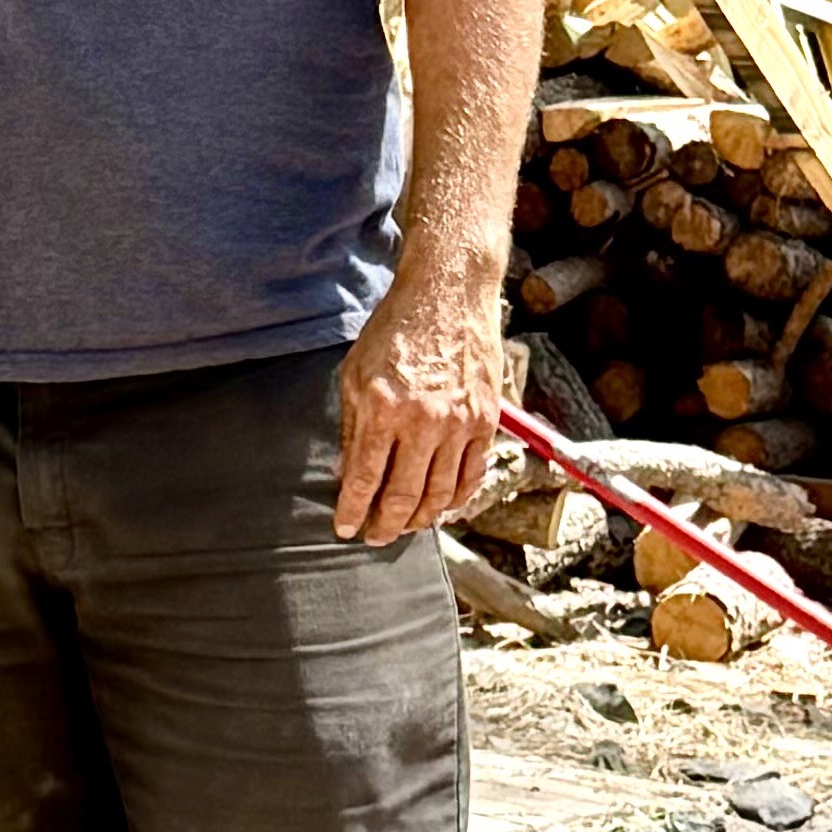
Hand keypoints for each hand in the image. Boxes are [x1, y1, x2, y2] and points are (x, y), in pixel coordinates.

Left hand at [333, 255, 508, 546]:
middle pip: (404, 496)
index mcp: (383, 409)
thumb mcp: (355, 375)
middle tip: (376, 537)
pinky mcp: (486, 420)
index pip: (364, 479)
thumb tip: (346, 474)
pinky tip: (443, 507)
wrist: (448, 294)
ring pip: (441, 493)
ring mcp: (459, 423)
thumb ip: (352, 429)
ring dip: (421, 519)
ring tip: (406, 527)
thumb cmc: (395, 330)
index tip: (345, 529)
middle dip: (386, 525)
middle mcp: (423, 422)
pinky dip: (457, 499)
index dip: (352, 511)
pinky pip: (473, 474)